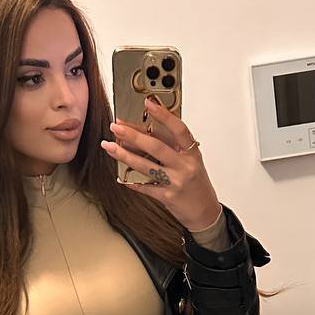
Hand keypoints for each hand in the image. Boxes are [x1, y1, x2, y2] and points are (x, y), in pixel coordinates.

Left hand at [100, 96, 222, 231]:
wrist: (205, 211)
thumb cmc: (196, 183)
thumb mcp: (189, 161)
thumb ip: (170, 147)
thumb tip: (141, 132)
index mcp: (192, 153)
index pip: (178, 129)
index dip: (163, 115)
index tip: (148, 103)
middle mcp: (184, 166)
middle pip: (156, 147)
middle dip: (133, 135)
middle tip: (117, 126)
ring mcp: (175, 182)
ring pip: (146, 166)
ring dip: (125, 155)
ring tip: (110, 146)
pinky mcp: (167, 197)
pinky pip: (145, 187)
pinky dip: (131, 181)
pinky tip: (120, 175)